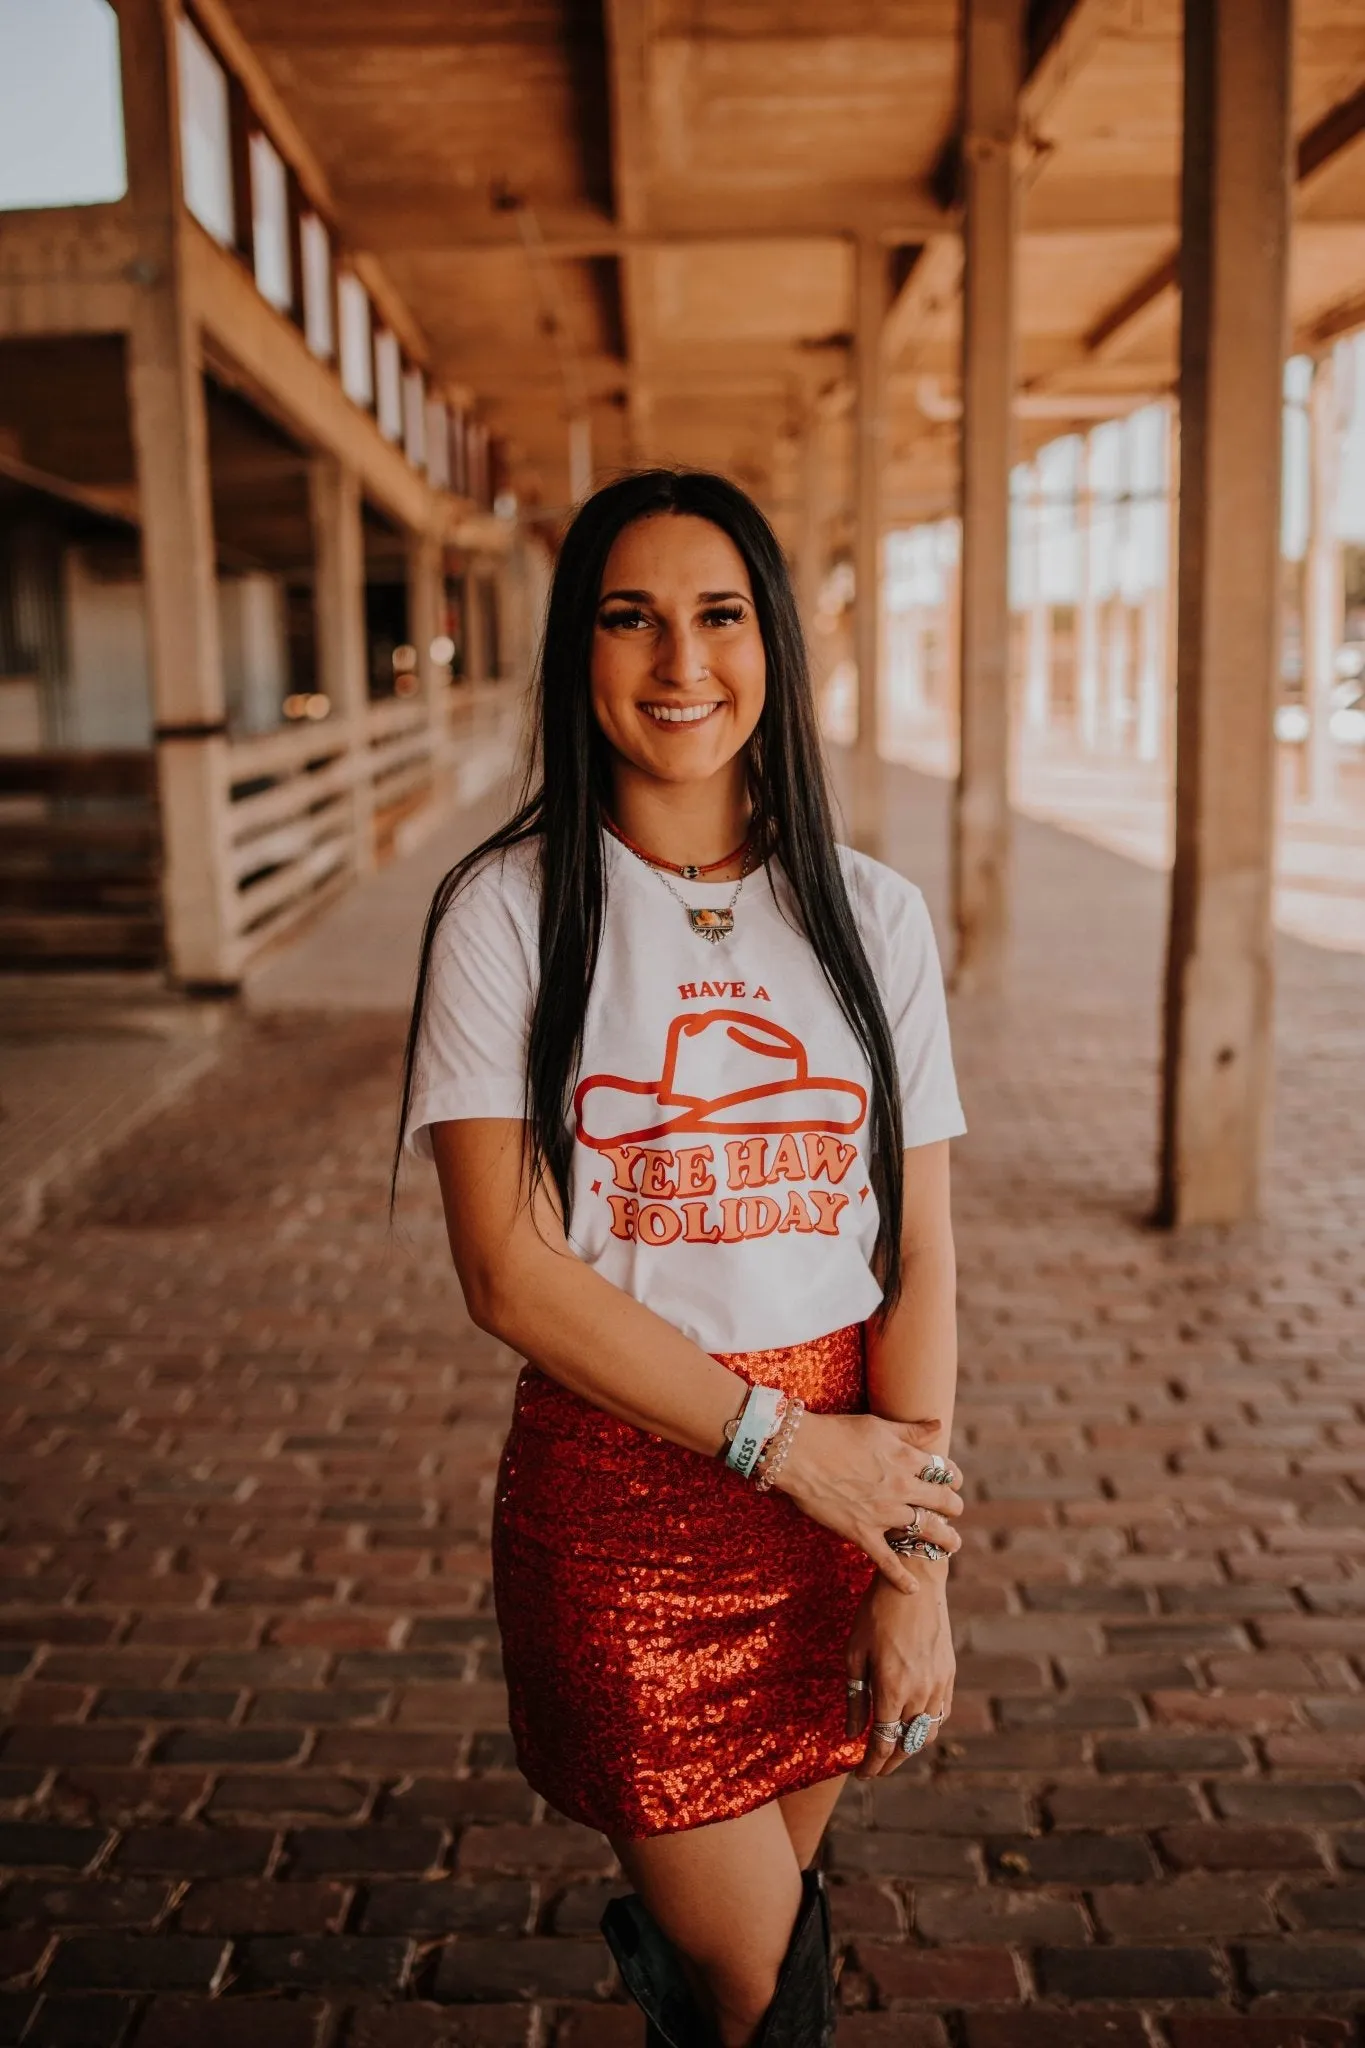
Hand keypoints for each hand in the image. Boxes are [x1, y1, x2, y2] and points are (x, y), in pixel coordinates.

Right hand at [774, 1414, 963, 1592]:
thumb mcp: (877, 1425)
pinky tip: (913, 1588)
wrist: (797, 1451)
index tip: (952, 1482)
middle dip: (954, 1508)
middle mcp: (901, 1487)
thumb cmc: (835, 1432)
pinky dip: (901, 1577)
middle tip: (954, 1511)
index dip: (952, 1478)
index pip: (943, 1471)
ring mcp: (883, 1513)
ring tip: (952, 1544)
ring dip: (945, 1539)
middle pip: (943, 1502)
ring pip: (926, 1531)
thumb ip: (910, 1430)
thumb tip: (938, 1425)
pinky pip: (888, 1560)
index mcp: (905, 1458)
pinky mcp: (862, 1532)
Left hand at [845, 1568, 954, 1777]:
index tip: (860, 1773)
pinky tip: (913, 1726)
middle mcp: (920, 1693)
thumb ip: (856, 1697)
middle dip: (889, 1762)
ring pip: (926, 1734)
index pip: (883, 1743)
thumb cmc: (876, 1613)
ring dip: (909, 1748)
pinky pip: (941, 1714)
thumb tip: (853, 1734)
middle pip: (906, 1744)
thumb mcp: (855, 1653)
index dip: (871, 1764)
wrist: (915, 1582)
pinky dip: (927, 1728)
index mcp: (893, 1689)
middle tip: (874, 1768)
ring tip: (891, 1748)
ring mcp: (939, 1685)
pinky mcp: (949, 1675)